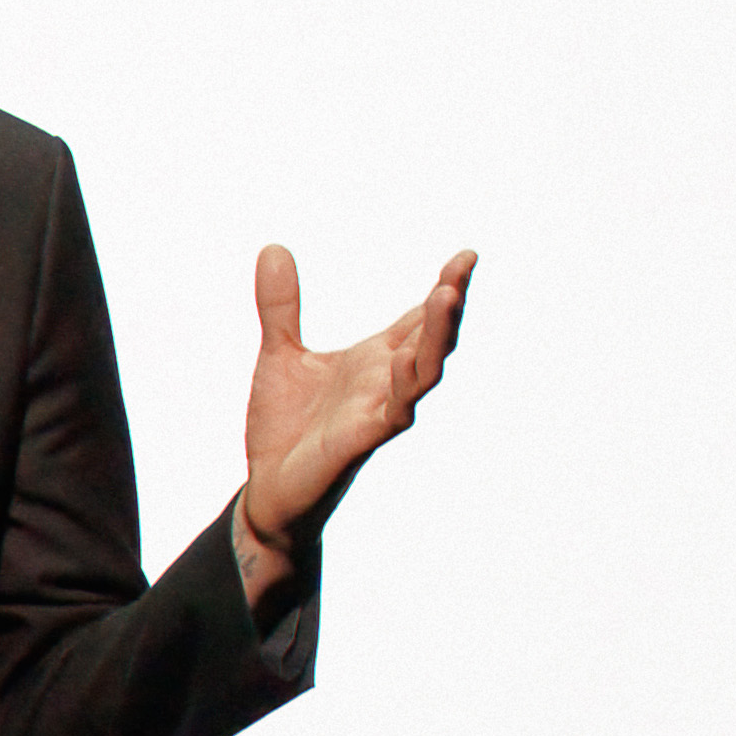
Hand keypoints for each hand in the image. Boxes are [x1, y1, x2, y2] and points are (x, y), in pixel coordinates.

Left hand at [236, 238, 472, 592]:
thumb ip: (281, 306)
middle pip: (432, 338)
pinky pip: (395, 409)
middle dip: (450, 303)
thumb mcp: (279, 354)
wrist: (268, 489)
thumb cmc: (285, 427)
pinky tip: (405, 358)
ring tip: (448, 294)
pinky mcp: (363, 438)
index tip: (467, 255)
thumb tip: (273, 247)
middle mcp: (386, 383)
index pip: (419, 319)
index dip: (445, 288)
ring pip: (424, 370)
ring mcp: (380, 410)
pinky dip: (404, 384)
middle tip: (465, 263)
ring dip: (437, 334)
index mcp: (374, 361)